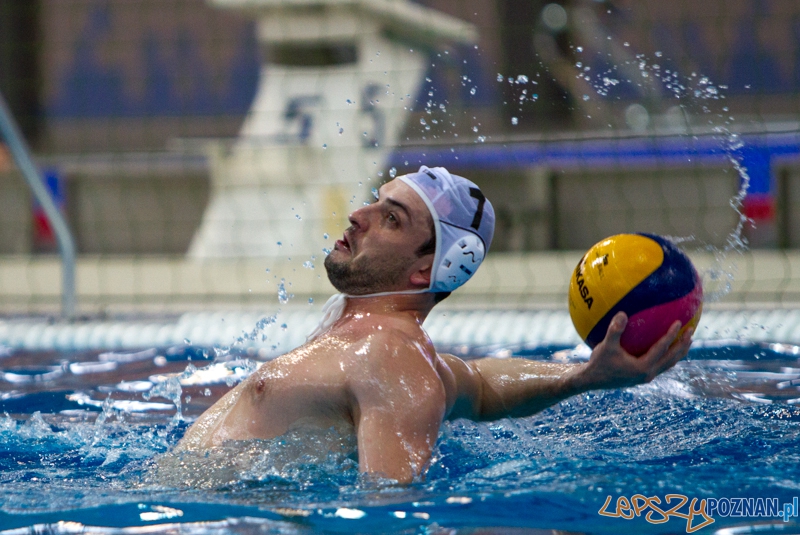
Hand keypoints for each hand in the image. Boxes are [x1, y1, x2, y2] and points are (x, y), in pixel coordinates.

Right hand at [576, 312, 692, 390]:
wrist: (593, 381)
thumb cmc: (599, 363)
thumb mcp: (606, 346)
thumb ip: (614, 330)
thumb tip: (622, 313)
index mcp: (642, 367)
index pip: (661, 349)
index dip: (671, 335)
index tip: (679, 322)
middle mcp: (648, 374)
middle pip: (671, 358)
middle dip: (683, 345)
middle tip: (691, 330)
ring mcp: (647, 377)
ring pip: (668, 363)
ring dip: (679, 352)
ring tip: (687, 340)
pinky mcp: (643, 376)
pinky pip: (661, 364)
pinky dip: (668, 355)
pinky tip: (666, 347)